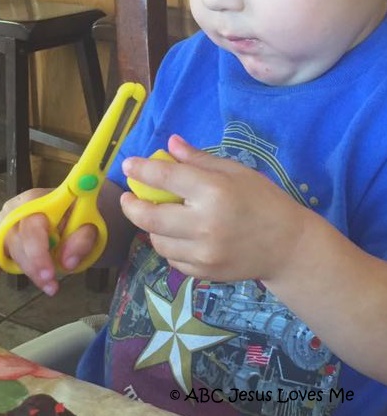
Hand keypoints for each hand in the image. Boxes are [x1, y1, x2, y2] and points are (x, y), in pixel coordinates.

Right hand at [0, 188, 95, 307]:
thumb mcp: (90, 224)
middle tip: (53, 286)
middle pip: (18, 240)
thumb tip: (67, 262)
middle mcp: (15, 208)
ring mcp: (3, 223)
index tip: (50, 273)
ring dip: (28, 273)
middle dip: (35, 267)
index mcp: (38, 199)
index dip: (38, 251)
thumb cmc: (80, 216)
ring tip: (50, 287)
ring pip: (7, 253)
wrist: (73, 212)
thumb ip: (82, 240)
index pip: (32, 226)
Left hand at [120, 134, 307, 281]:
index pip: (165, 178)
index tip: (128, 165)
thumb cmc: (264, 200)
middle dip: (131, 205)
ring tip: (158, 216)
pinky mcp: (204, 273)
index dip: (141, 170)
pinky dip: (168, 245)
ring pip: (157, 241)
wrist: (288, 246)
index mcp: (213, 191)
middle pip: (149, 217)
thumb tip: (170, 143)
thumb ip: (199, 159)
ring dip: (151, 227)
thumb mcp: (236, 171)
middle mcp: (204, 224)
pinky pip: (172, 259)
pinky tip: (178, 235)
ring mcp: (203, 253)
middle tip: (129, 198)